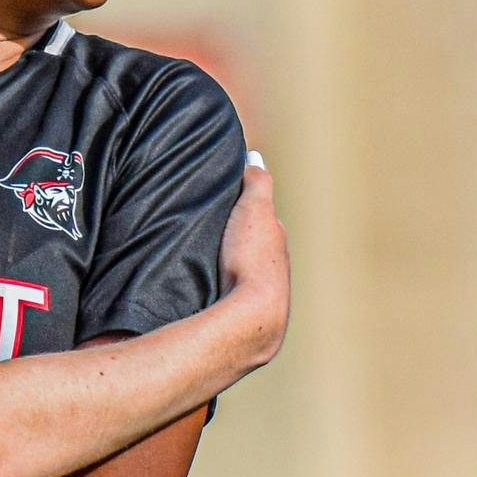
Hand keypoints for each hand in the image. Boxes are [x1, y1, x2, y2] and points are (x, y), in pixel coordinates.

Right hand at [218, 163, 290, 369]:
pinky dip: (220, 289)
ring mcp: (260, 297)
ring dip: (226, 268)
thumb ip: (257, 183)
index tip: (224, 204)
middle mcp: (274, 270)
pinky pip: (229, 296)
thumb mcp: (255, 210)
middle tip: (208, 233)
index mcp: (275, 242)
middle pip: (252, 249)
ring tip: (201, 263)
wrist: (253, 316)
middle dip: (235, 242)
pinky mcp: (243, 319)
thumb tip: (255, 157)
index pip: (261, 220)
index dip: (244, 210)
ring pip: (241, 274)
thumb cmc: (253, 260)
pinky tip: (203, 291)